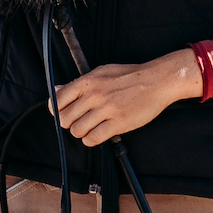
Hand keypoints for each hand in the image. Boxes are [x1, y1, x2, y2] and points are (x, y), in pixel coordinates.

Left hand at [55, 50, 203, 145]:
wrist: (156, 81)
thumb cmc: (129, 76)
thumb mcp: (101, 72)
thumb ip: (78, 83)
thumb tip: (56, 89)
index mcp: (88, 81)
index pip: (57, 100)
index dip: (57, 111)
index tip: (64, 114)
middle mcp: (94, 95)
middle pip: (65, 119)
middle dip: (70, 124)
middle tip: (81, 121)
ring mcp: (106, 109)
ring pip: (77, 131)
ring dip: (82, 133)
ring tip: (91, 127)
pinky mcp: (118, 123)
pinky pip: (93, 139)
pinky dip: (92, 140)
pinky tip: (99, 134)